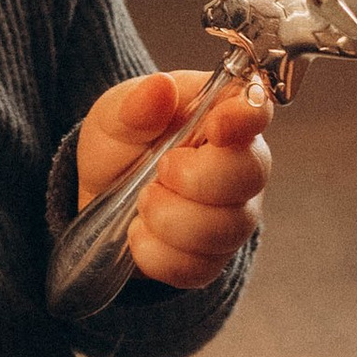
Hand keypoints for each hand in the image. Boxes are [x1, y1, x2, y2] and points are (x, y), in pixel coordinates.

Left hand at [75, 69, 269, 289]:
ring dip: (167, 217)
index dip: (245, 119)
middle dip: (193, 178)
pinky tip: (141, 232)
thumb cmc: (123, 146)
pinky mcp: (213, 259)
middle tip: (160, 170)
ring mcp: (233, 217)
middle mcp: (242, 166)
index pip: (256, 110)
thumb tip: (159, 88)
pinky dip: (154, 252)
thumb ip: (135, 105)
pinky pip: (194, 267)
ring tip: (143, 201)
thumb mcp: (115, 116)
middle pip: (249, 175)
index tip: (217, 127)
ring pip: (221, 229)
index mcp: (223, 116)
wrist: (100, 198)